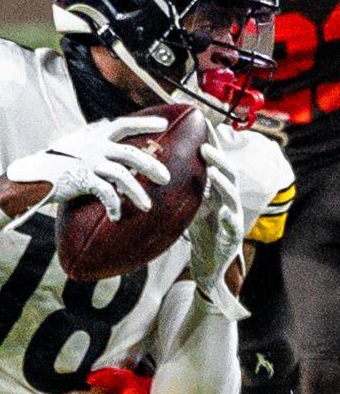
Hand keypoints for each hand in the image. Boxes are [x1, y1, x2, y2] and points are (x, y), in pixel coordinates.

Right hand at [0, 115, 170, 221]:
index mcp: (95, 136)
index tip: (164, 125)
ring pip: (122, 175)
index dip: (145, 123)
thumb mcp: (75, 146)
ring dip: (137, 192)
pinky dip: (114, 205)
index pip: (124, 124)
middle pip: (131, 153)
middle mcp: (95, 146)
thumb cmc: (53, 164)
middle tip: (165, 178)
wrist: (31, 175)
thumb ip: (93, 143)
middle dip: (151, 165)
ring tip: (147, 206)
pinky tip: (117, 216)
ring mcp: (89, 162)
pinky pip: (106, 192)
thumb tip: (111, 144)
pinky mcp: (82, 178)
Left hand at [188, 143, 247, 321]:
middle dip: (218, 158)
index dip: (212, 144)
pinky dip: (228, 216)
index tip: (203, 126)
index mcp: (218, 192)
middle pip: (228, 173)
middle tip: (205, 146)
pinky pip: (232, 224)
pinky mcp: (234, 236)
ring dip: (223, 181)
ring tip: (212, 170)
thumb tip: (160, 172)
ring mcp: (233, 217)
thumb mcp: (192, 210)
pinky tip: (222, 211)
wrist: (211, 267)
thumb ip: (186, 191)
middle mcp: (228, 200)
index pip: (216, 163)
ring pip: (232, 195)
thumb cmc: (203, 236)